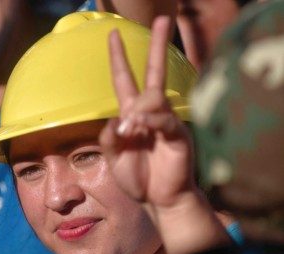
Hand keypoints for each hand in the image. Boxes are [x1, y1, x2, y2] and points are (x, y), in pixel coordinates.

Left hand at [99, 16, 194, 208]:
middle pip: (154, 72)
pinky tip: (139, 129)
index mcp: (131, 114)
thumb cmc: (137, 177)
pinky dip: (149, 121)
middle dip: (158, 46)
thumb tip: (118, 119)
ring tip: (129, 133)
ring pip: (154, 97)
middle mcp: (149, 112)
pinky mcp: (177, 134)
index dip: (118, 58)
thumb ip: (109, 138)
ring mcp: (165, 121)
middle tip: (164, 20)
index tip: (113, 34)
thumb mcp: (113, 157)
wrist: (158, 200)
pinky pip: (163, 119)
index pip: (124, 79)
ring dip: (138, 111)